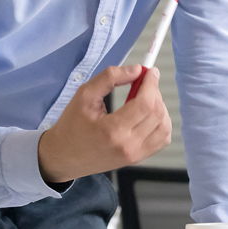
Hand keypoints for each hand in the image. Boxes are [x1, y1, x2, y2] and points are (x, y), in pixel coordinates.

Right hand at [37, 64, 171, 183]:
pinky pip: (162, 139)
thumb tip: (137, 69)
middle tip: (144, 83)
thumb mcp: (84, 95)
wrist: (63, 157)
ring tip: (144, 100)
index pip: (145, 104)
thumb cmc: (71, 125)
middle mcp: (128, 146)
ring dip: (160, 108)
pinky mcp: (137, 159)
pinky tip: (147, 115)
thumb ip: (110, 77)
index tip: (150, 72)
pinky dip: (161, 124)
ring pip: (164, 127)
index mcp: (112, 130)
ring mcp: (134, 155)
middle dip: (155, 92)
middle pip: (157, 114)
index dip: (151, 84)